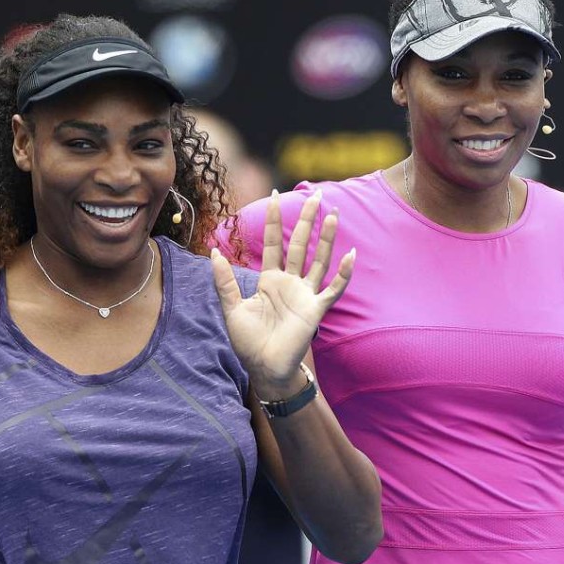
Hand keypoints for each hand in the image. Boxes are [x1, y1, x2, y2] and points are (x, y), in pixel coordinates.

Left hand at [211, 190, 353, 394]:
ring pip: (318, 260)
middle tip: (317, 195)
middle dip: (307, 220)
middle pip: (300, 244)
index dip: (275, 219)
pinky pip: (332, 289)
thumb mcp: (231, 309)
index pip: (274, 242)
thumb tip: (214, 252)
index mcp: (269, 279)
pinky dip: (342, 274)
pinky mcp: (315, 310)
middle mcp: (289, 283)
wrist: (264, 369)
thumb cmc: (248, 342)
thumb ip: (224, 281)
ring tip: (334, 215)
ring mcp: (304, 295)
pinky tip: (350, 255)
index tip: (277, 194)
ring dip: (327, 238)